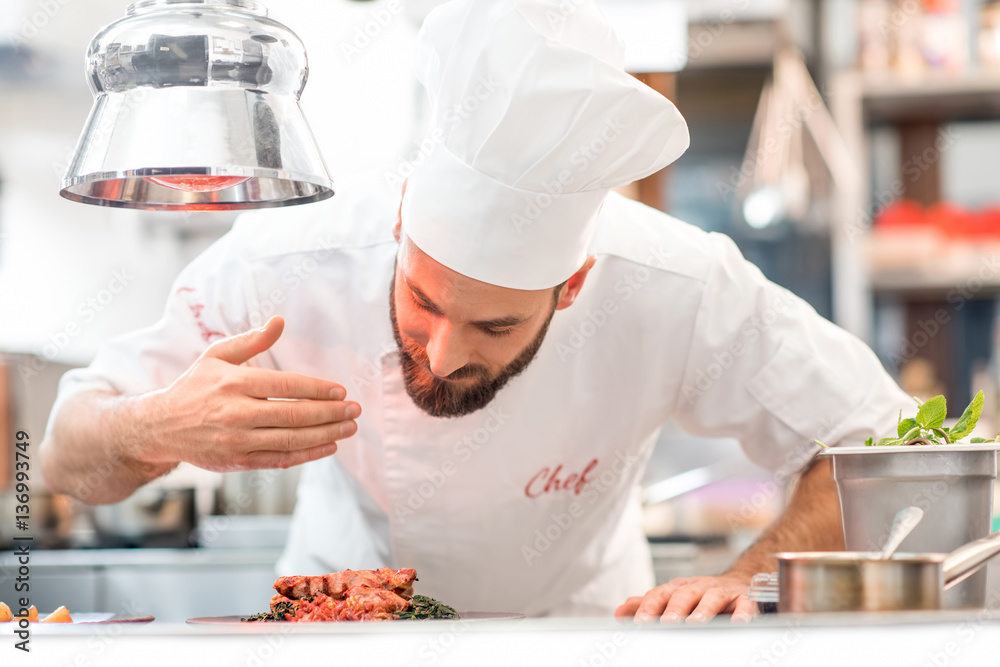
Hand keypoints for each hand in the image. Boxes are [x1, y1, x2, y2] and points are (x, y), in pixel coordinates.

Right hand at [134, 316, 360, 471]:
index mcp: (234, 382)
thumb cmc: (195, 387)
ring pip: (291, 439)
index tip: (340, 390)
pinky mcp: (238, 461)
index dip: (317, 389)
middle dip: (330, 413)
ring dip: (326, 434)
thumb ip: (251, 341)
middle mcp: (236, 412)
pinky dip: (308, 455)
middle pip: (294, 414)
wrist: (161, 426)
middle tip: (355, 410)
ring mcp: (237, 440)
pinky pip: (280, 460)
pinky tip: (329, 446)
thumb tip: (280, 321)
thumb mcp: (217, 356)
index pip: (286, 385)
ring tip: (349, 427)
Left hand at [614, 575, 754, 623]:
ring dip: (704, 610)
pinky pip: (745, 604)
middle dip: (675, 608)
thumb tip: (620, 612)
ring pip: (712, 597)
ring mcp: (722, 591)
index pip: (659, 595)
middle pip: (684, 594)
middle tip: (666, 622)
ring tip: (695, 623)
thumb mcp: (673, 598)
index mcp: (678, 588)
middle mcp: (699, 587)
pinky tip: (738, 623)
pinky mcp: (744, 598)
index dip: (648, 607)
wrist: (738, 583)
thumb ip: (647, 605)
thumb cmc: (701, 596)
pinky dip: (743, 613)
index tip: (639, 622)